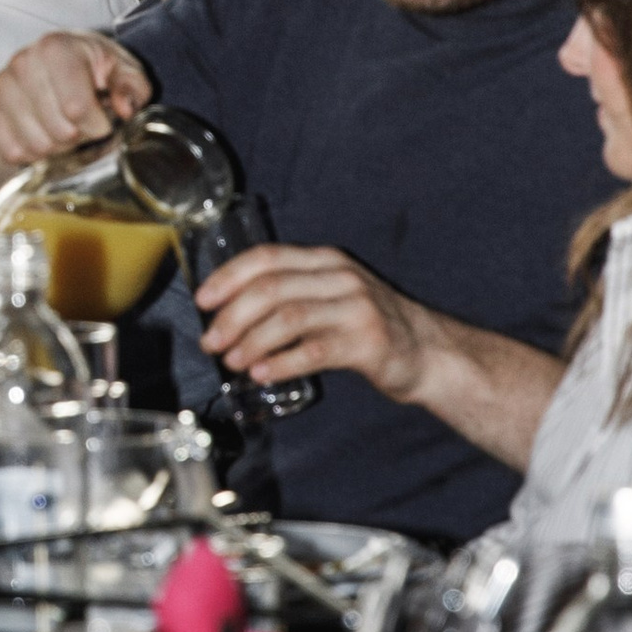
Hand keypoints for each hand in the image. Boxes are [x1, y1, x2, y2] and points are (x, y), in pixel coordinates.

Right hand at [0, 32, 152, 221]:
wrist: (48, 62)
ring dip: (57, 147)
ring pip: (36, 146)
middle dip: (79, 136)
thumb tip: (125, 108)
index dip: (98, 125)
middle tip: (83, 122)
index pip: (77, 109)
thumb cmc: (91, 67)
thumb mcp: (122, 69)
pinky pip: (13, 152)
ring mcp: (0, 85)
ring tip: (63, 125)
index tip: (103, 117)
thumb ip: (132, 86)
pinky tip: (43, 132)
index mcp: (56, 48)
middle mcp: (22, 62)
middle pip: (58, 132)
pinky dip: (33, 153)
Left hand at [197, 242, 421, 397]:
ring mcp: (356, 307)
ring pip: (288, 318)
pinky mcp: (367, 342)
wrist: (429, 352)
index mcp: (324, 261)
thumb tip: (227, 315)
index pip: (266, 257)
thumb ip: (290, 295)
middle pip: (271, 289)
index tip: (202, 300)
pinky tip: (262, 374)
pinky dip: (282, 362)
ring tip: (232, 361)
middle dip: (231, 316)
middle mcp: (339, 277)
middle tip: (210, 342)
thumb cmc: (367, 326)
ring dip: (251, 341)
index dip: (228, 276)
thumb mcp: (331, 296)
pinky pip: (314, 351)